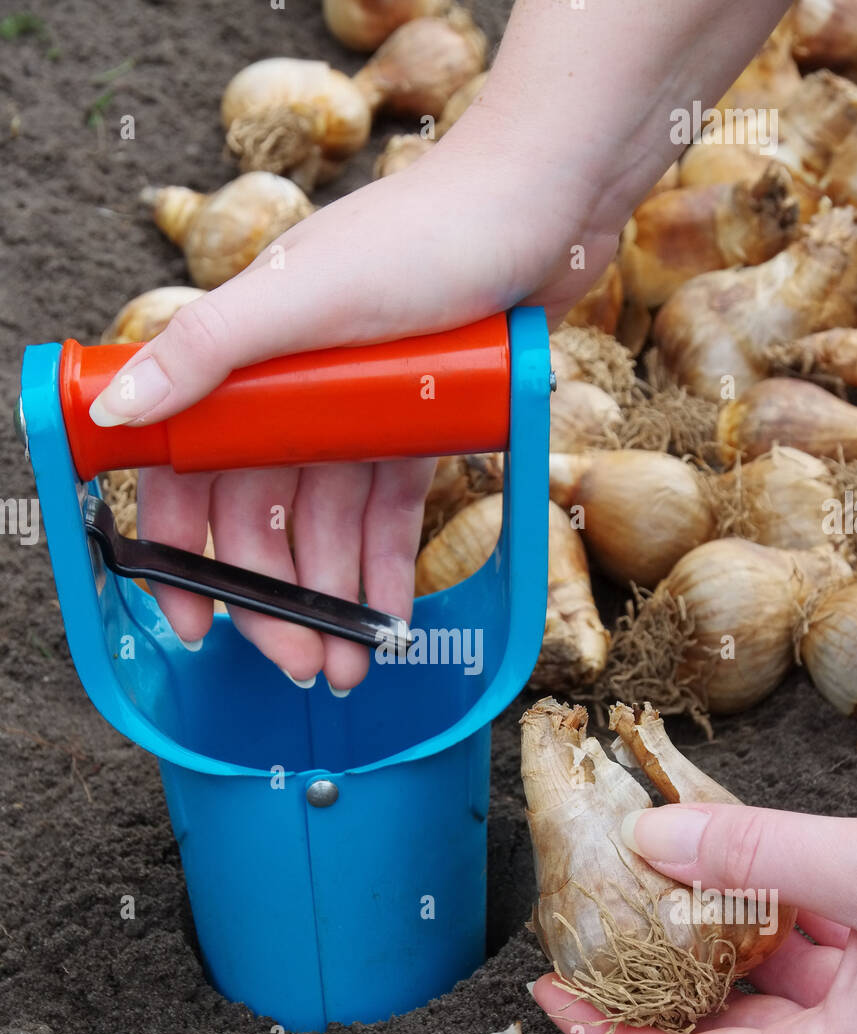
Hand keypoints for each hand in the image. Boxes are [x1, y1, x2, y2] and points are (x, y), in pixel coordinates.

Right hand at [89, 137, 615, 688]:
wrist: (541, 208)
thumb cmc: (423, 236)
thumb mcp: (303, 295)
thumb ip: (206, 350)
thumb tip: (121, 407)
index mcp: (246, 364)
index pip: (191, 476)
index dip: (183, 552)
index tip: (195, 622)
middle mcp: (292, 395)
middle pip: (264, 520)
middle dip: (275, 599)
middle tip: (300, 665)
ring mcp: (355, 414)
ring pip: (328, 528)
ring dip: (333, 601)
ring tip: (349, 670)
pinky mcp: (416, 427)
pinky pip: (389, 514)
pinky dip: (386, 569)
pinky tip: (389, 623)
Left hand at [533, 803, 856, 1033]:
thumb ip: (767, 856)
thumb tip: (656, 835)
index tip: (553, 994)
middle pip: (721, 1026)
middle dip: (653, 973)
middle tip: (596, 927)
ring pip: (770, 980)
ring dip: (714, 927)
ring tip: (655, 878)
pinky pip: (814, 952)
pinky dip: (775, 909)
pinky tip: (743, 862)